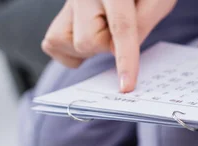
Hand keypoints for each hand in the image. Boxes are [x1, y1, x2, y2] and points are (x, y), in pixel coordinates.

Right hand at [42, 0, 176, 91]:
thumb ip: (144, 22)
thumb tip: (116, 52)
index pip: (120, 27)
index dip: (125, 59)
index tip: (126, 86)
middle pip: (87, 40)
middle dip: (106, 46)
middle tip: (121, 30)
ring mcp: (68, 2)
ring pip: (64, 42)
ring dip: (89, 47)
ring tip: (104, 31)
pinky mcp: (61, 11)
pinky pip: (53, 42)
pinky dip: (71, 50)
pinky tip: (89, 38)